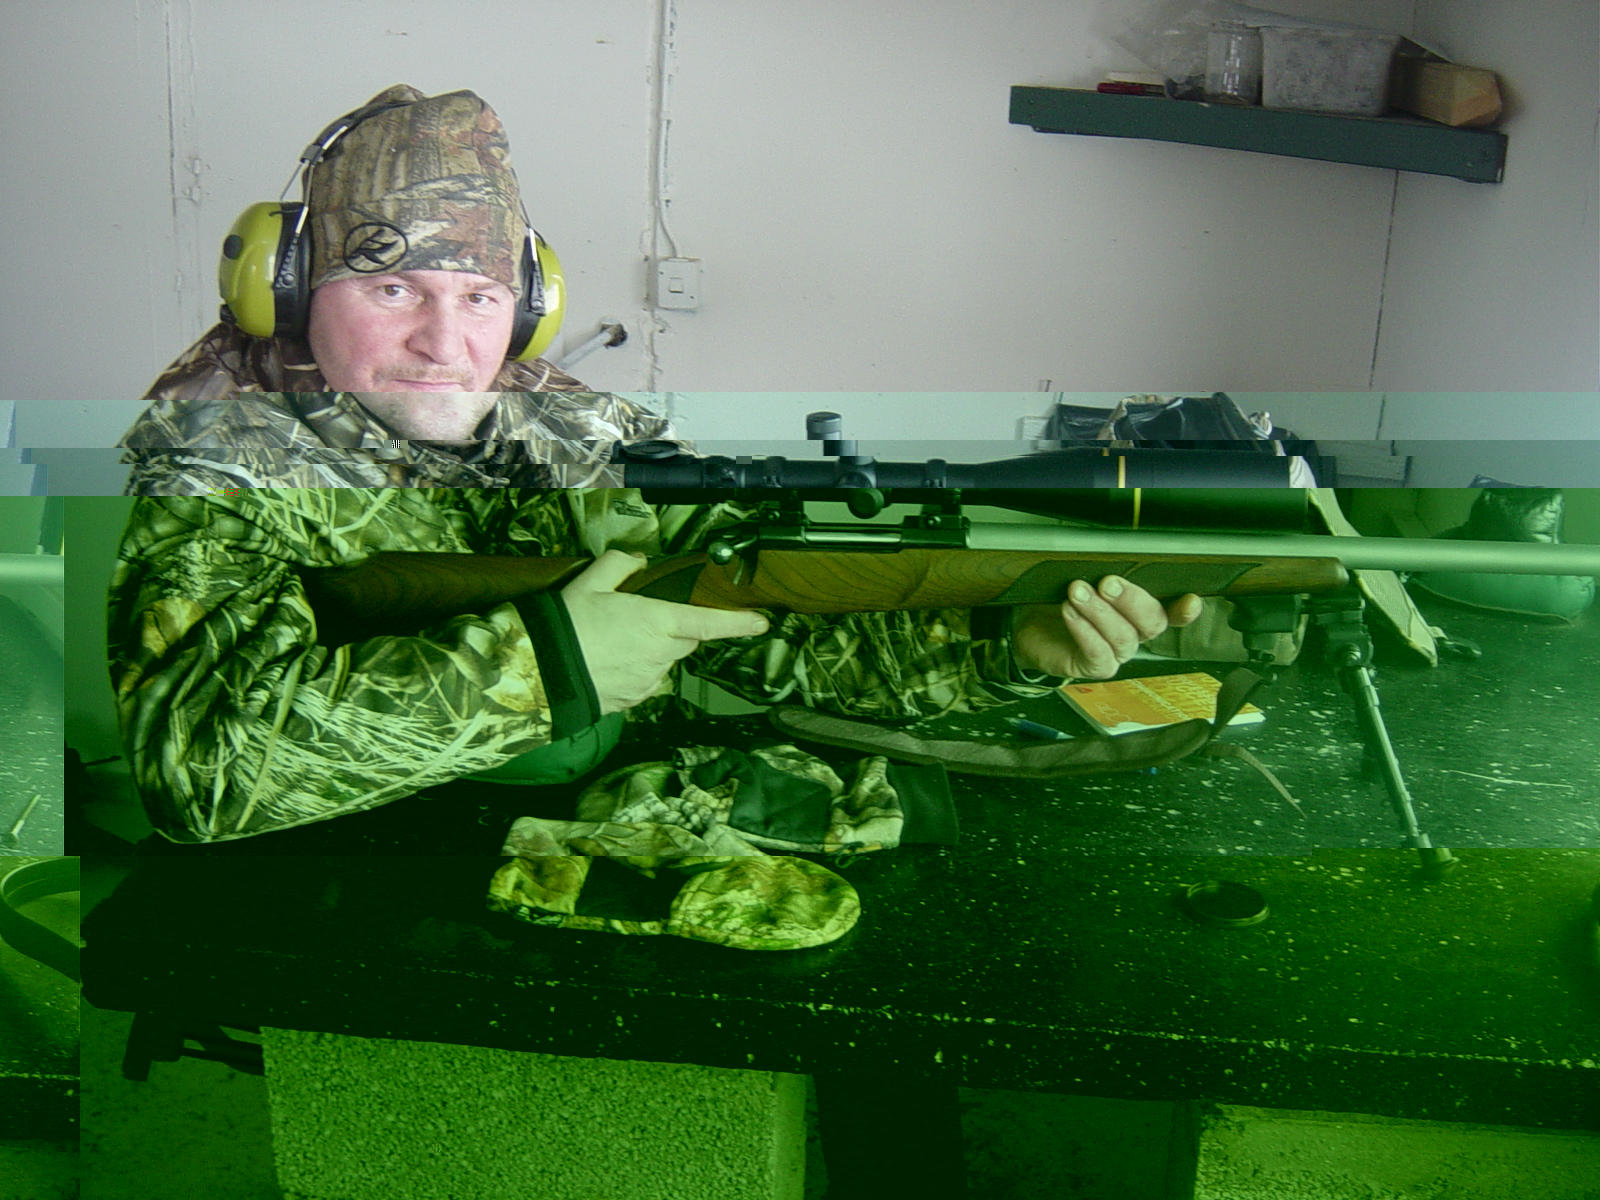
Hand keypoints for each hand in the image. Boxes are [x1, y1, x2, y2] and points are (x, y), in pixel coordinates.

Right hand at [561, 550, 769, 715]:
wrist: (539, 673)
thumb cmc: (567, 626)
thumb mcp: (589, 582)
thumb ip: (620, 564)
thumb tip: (639, 560)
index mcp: (658, 622)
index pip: (709, 622)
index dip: (738, 622)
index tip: (760, 621)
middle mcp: (661, 654)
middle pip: (687, 639)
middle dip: (678, 627)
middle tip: (646, 616)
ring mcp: (649, 680)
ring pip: (667, 661)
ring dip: (655, 649)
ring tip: (618, 640)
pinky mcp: (635, 699)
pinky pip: (649, 680)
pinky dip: (639, 669)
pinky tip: (612, 661)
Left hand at [1011, 576, 1203, 679]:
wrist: (1030, 625)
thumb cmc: (1064, 598)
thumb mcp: (1086, 578)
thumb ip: (1106, 573)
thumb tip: (1112, 558)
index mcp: (1141, 610)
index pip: (1173, 611)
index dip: (1184, 610)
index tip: (1189, 601)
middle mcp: (1136, 633)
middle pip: (1152, 623)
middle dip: (1131, 601)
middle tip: (1108, 583)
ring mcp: (1118, 652)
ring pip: (1123, 637)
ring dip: (1099, 611)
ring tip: (1077, 592)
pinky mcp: (1096, 667)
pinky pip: (1098, 652)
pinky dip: (1084, 631)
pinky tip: (1070, 613)